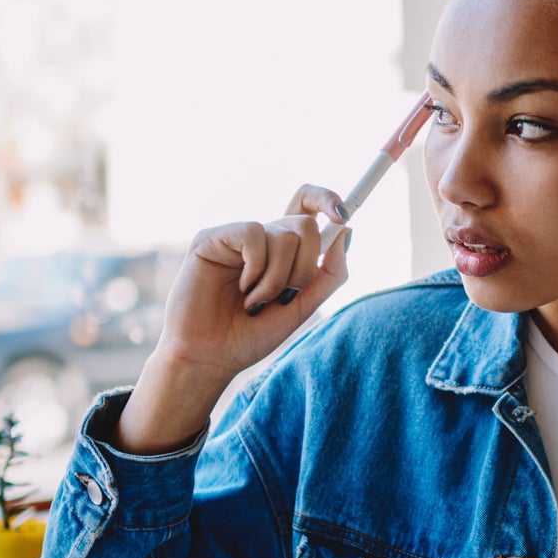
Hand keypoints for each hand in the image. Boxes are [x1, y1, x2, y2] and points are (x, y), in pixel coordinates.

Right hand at [116, 185, 348, 453]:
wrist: (211, 357)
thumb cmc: (251, 335)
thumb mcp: (302, 307)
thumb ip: (328, 273)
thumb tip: (346, 230)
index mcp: (282, 252)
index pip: (306, 208)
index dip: (326, 200)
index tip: (343, 214)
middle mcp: (260, 240)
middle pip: (304, 225)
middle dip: (305, 267)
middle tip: (284, 295)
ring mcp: (235, 238)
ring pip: (284, 235)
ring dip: (278, 279)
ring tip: (256, 302)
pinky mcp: (211, 238)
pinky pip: (253, 234)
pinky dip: (256, 268)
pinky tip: (241, 289)